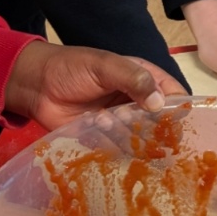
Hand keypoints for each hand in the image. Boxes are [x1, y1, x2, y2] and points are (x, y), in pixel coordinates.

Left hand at [4, 41, 184, 130]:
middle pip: (161, 122)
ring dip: (128, 133)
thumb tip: (160, 103)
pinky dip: (112, 143)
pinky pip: (120, 148)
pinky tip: (95, 124)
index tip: (175, 122)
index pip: (174, 95)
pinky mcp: (105, 138)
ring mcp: (122, 122)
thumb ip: (134, 79)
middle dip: (154, 127)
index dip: (178, 109)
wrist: (37, 85)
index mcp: (143, 78)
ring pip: (141, 138)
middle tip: (134, 122)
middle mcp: (137, 101)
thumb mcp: (105, 66)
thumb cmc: (73, 67)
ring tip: (106, 118)